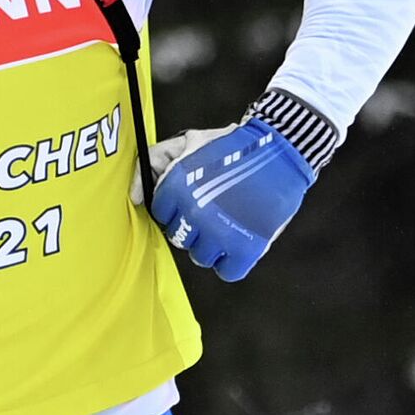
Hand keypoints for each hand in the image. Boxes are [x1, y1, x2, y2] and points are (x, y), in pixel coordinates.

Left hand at [147, 90, 337, 281]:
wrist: (280, 149)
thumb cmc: (231, 145)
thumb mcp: (187, 142)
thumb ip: (153, 162)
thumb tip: (134, 196)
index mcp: (176, 188)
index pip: (161, 214)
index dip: (175, 208)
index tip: (190, 201)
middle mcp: (194, 213)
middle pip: (179, 237)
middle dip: (192, 226)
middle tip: (210, 212)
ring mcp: (220, 234)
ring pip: (201, 256)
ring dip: (211, 244)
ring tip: (225, 224)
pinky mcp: (247, 248)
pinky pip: (227, 272)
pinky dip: (231, 263)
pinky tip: (236, 244)